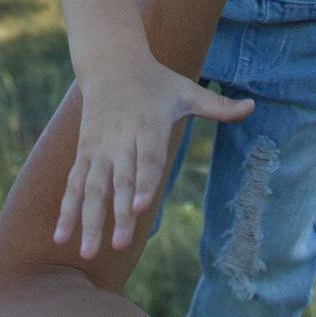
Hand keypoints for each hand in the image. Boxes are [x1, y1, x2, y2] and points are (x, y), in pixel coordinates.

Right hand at [57, 59, 252, 258]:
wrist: (111, 63)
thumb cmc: (156, 82)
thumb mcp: (187, 90)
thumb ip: (218, 106)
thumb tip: (252, 106)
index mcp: (146, 125)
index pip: (146, 159)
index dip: (144, 183)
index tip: (140, 208)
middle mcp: (120, 140)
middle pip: (119, 182)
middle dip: (117, 214)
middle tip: (119, 246)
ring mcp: (99, 149)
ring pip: (92, 189)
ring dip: (88, 221)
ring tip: (88, 252)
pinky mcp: (84, 154)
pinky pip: (73, 185)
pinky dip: (67, 210)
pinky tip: (63, 237)